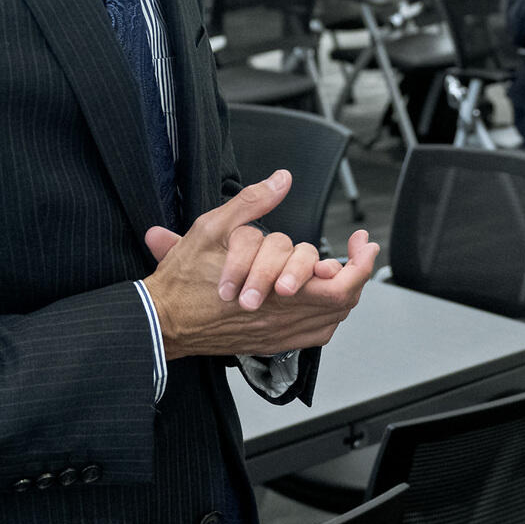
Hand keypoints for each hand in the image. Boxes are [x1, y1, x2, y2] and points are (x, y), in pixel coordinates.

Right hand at [139, 172, 377, 358]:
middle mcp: (283, 317)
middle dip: (356, 272)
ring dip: (341, 291)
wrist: (162, 321)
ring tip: (336, 268)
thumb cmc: (183, 280)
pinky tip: (321, 296)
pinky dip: (326, 315)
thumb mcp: (213, 228)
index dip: (360, 263)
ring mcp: (280, 333)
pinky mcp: (272, 343)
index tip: (362, 242)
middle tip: (358, 250)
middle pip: (343, 300)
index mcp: (275, 289)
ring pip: (332, 316)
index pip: (339, 283)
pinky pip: (315, 334)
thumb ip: (252, 203)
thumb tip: (281, 181)